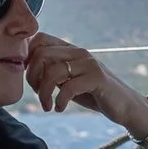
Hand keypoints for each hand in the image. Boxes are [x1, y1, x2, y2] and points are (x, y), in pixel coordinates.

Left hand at [24, 34, 143, 121]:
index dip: (27, 58)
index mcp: (70, 49)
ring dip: (44, 93)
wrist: (123, 105)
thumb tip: (24, 69)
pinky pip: (68, 87)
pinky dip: (59, 101)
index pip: (39, 39)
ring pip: (53, 71)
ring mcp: (89, 64)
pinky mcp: (97, 78)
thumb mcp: (68, 80)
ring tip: (47, 106)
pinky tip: (59, 108)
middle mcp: (79, 52)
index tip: (30, 78)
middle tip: (38, 94)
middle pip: (41, 54)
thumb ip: (51, 72)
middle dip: (32, 77)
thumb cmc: (92, 93)